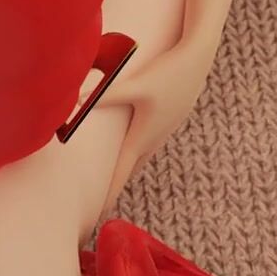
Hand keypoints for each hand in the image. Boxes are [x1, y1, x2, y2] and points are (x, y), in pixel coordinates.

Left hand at [102, 30, 221, 205]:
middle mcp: (153, 138)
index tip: (97, 217)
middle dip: (113, 188)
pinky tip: (132, 153)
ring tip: (112, 186)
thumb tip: (77, 100)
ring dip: (125, 171)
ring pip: (139, 157)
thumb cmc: (167, 72)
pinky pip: (147, 145)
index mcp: (142, 136)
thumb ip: (106, 95)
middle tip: (98, 209)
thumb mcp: (135, 85)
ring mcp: (162, 130)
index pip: (120, 173)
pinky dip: (135, 156)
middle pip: (129, 170)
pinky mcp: (168, 119)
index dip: (107, 195)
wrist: (199, 58)